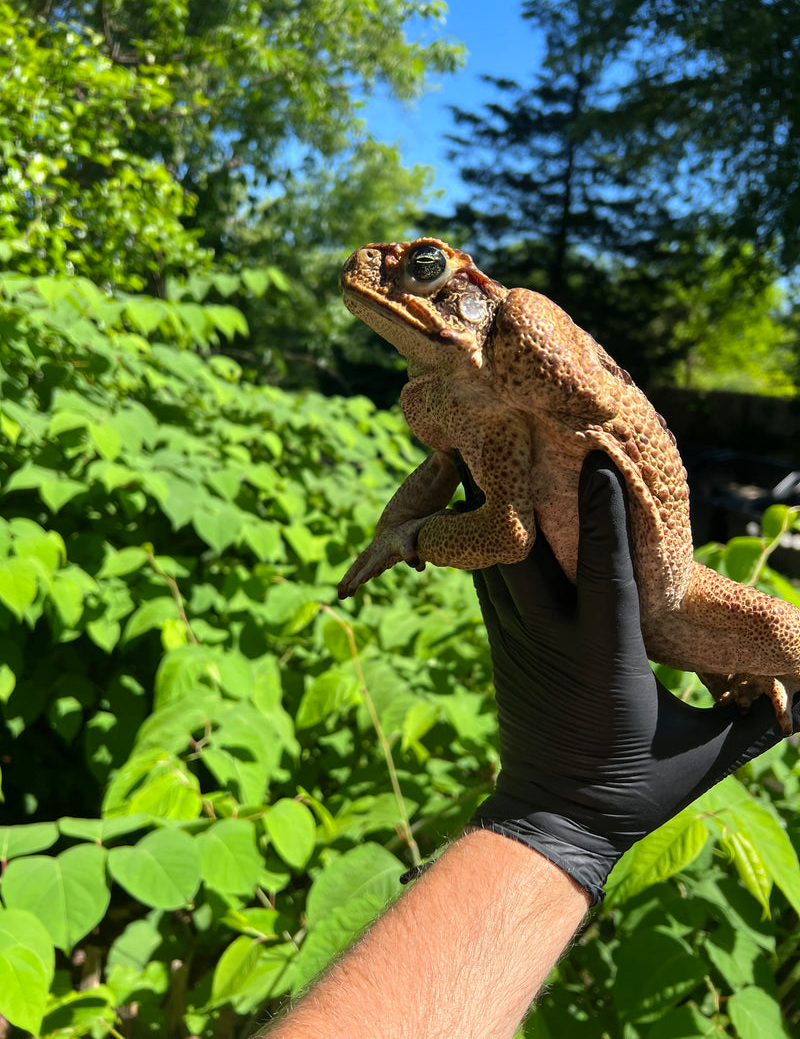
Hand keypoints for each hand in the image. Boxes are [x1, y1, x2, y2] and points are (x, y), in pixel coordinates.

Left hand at [470, 451, 796, 901]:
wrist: (550, 822)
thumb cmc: (635, 791)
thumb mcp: (702, 756)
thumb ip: (756, 720)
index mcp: (607, 661)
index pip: (607, 576)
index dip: (605, 518)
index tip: (598, 463)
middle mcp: (553, 642)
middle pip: (525, 554)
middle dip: (519, 493)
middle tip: (514, 429)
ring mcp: (518, 643)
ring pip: (496, 562)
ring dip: (492, 508)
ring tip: (490, 448)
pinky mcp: (502, 646)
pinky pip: (488, 582)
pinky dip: (485, 540)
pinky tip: (481, 504)